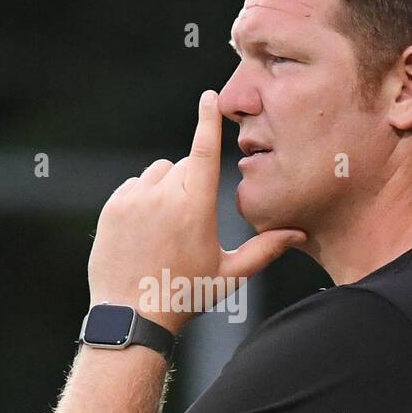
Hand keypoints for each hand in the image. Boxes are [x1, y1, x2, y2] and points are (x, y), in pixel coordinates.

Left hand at [87, 90, 306, 334]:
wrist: (132, 316)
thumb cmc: (185, 297)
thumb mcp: (229, 274)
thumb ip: (265, 249)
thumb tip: (299, 234)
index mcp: (196, 205)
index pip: (203, 149)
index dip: (208, 120)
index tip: (209, 96)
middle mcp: (164, 194)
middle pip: (181, 166)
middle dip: (188, 183)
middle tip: (187, 225)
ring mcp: (134, 199)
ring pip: (156, 174)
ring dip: (163, 189)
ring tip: (164, 229)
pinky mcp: (112, 207)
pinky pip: (132, 187)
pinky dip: (141, 200)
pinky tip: (144, 232)